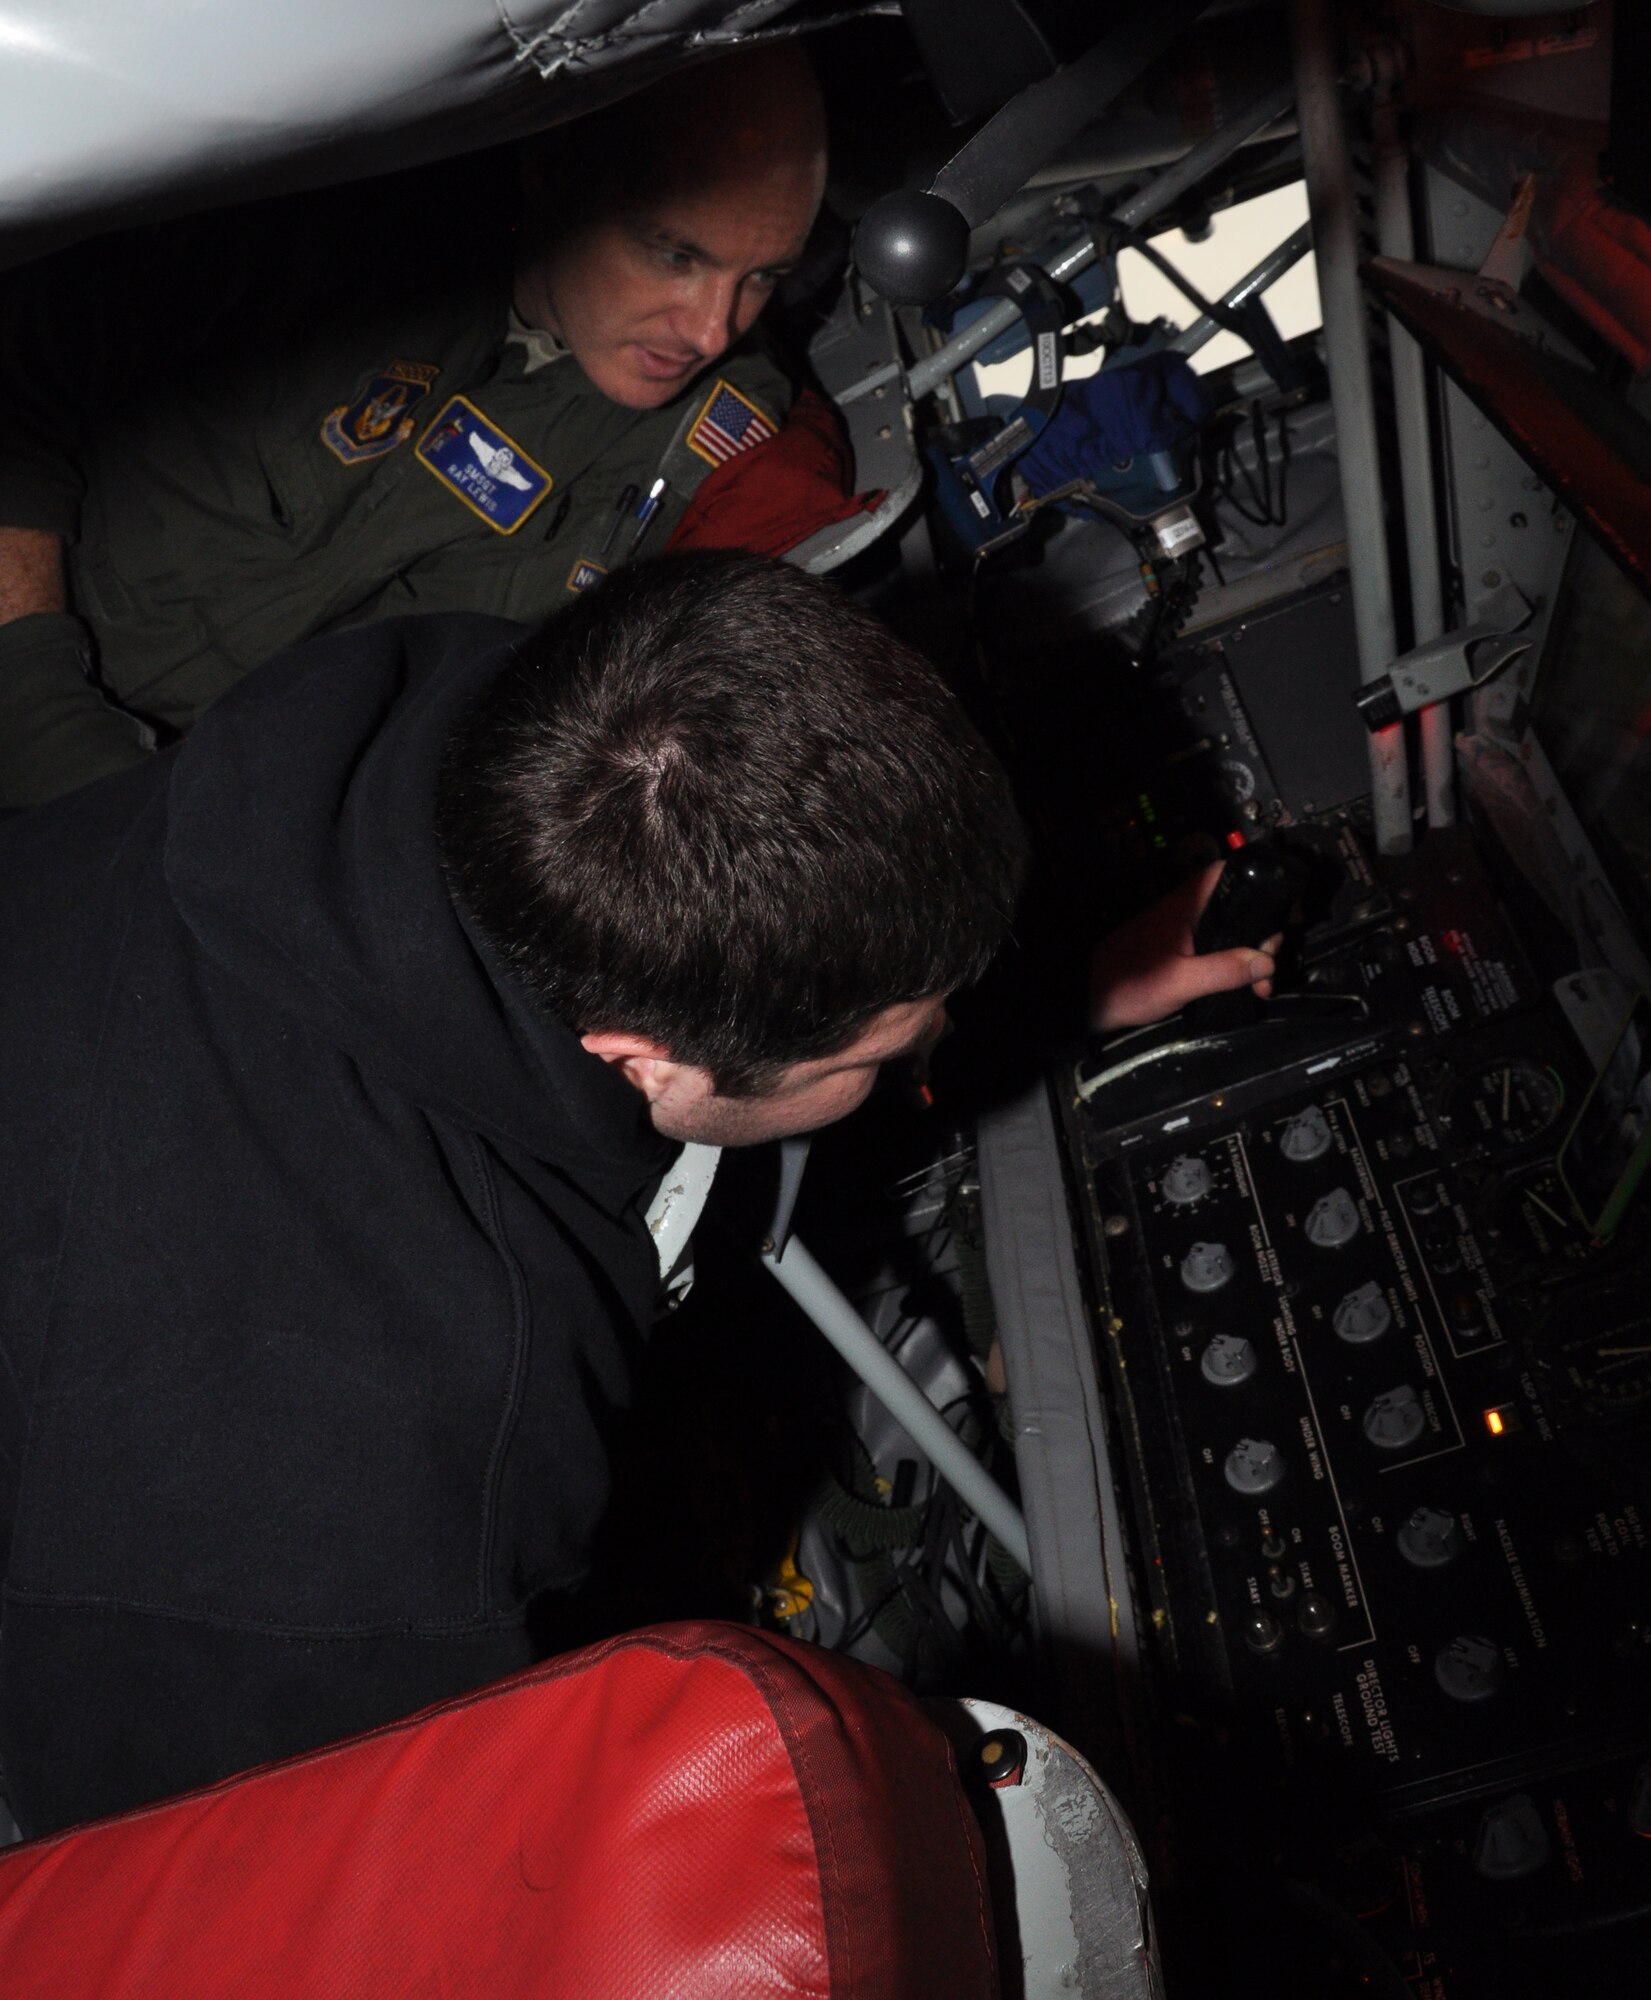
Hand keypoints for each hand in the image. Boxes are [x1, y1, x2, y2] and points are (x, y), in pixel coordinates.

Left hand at [1089, 863, 1280, 1033]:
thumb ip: (1224, 970)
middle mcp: (1188, 910)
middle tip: (1270, 967)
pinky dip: (1236, 963)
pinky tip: (1247, 986)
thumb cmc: (1130, 985)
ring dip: (1252, 955)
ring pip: (1233, 930)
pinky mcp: (1182, 949)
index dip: (1261, 880)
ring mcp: (1186, 930)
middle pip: (1240, 906)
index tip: (1286, 908)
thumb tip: (1267, 961)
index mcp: (1187, 904)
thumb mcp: (1181, 982)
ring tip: (1262, 987)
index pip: (1229, 872)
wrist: (1086, 1000)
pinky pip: (1220, 947)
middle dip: (1264, 934)